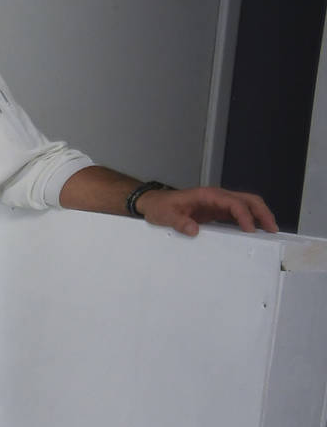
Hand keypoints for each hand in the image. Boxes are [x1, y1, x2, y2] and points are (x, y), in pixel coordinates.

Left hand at [138, 185, 277, 236]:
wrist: (153, 203)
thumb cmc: (160, 208)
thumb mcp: (165, 216)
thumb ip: (179, 222)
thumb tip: (194, 230)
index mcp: (207, 195)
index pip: (233, 203)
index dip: (244, 216)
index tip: (251, 230)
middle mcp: (216, 196)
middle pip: (247, 200)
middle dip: (262, 212)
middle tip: (272, 229)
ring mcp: (218, 203)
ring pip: (246, 205)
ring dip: (259, 215)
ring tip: (270, 231)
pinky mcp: (216, 210)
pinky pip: (237, 213)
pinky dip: (249, 220)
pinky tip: (254, 231)